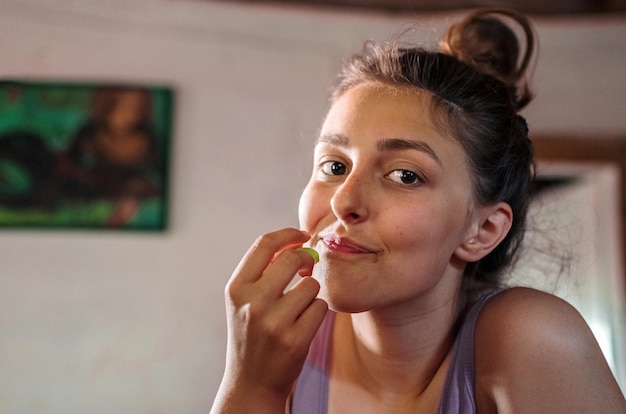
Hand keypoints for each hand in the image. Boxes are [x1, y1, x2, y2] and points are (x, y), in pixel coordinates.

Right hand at [212, 228, 327, 412]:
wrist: (251, 382)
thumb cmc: (252, 333)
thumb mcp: (243, 300)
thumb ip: (262, 270)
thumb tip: (295, 241)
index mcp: (236, 288)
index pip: (265, 244)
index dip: (288, 234)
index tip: (302, 235)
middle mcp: (252, 303)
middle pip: (293, 258)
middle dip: (306, 259)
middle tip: (307, 269)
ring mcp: (274, 322)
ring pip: (311, 285)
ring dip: (311, 293)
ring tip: (297, 309)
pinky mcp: (295, 339)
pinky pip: (320, 307)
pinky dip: (316, 313)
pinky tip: (303, 325)